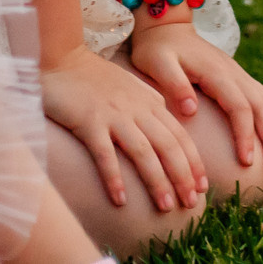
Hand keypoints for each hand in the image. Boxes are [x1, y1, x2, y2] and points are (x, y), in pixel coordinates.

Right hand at [41, 44, 206, 213]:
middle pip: (168, 146)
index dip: (193, 163)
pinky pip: (105, 154)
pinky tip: (121, 200)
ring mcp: (113, 115)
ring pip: (143, 152)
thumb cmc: (92, 75)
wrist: (60, 57)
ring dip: (157, 181)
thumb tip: (166, 125)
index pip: (180, 135)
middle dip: (183, 177)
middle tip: (190, 204)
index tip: (202, 187)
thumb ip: (149, 103)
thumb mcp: (130, 85)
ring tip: (165, 206)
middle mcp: (136, 109)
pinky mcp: (89, 121)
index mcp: (149, 102)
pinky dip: (115, 177)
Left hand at [130, 18, 262, 180]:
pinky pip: (262, 99)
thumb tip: (192, 110)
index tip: (246, 161)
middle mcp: (233, 72)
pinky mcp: (237, 77)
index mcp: (215, 72)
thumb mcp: (157, 64)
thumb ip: (174, 85)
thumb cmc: (157, 49)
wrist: (166, 26)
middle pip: (261, 105)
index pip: (239, 106)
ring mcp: (238, 73)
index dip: (245, 134)